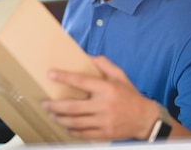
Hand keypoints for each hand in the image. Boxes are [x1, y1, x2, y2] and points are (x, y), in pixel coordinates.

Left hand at [42, 56, 157, 140]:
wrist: (145, 118)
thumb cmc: (129, 94)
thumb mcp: (119, 75)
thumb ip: (103, 64)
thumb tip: (86, 55)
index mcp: (107, 88)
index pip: (81, 81)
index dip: (65, 77)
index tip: (51, 74)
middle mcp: (104, 105)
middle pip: (73, 107)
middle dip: (55, 105)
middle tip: (45, 103)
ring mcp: (104, 121)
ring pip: (75, 122)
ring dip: (60, 119)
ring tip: (52, 115)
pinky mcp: (105, 133)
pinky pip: (83, 134)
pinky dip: (72, 131)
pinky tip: (65, 126)